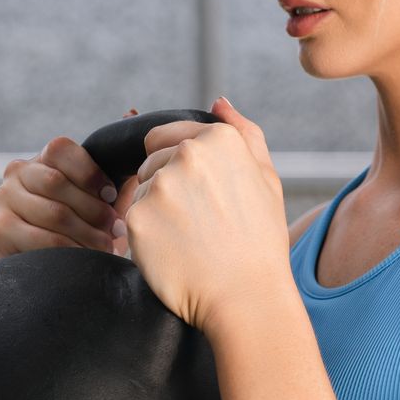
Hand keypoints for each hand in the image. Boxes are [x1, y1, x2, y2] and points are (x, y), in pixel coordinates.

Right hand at [0, 107, 141, 261]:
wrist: (54, 272)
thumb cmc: (86, 228)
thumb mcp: (104, 196)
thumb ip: (116, 161)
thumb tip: (130, 111)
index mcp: (43, 159)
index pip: (60, 148)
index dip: (89, 173)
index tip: (112, 197)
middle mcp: (17, 173)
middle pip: (56, 182)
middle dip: (93, 210)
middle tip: (116, 230)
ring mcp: (3, 201)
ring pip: (53, 213)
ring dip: (87, 235)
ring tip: (106, 249)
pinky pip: (41, 239)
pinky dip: (70, 251)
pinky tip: (84, 259)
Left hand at [124, 97, 290, 334]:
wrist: (247, 298)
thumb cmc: (260, 242)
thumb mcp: (266, 180)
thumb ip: (243, 133)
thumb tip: (218, 102)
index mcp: (219, 139)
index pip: (164, 137)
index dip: (177, 168)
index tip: (199, 198)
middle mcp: (188, 154)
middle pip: (149, 164)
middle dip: (166, 188)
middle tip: (199, 224)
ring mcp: (161, 186)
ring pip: (141, 193)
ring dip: (156, 213)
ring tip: (189, 240)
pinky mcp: (138, 219)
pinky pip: (132, 221)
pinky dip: (147, 238)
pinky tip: (174, 253)